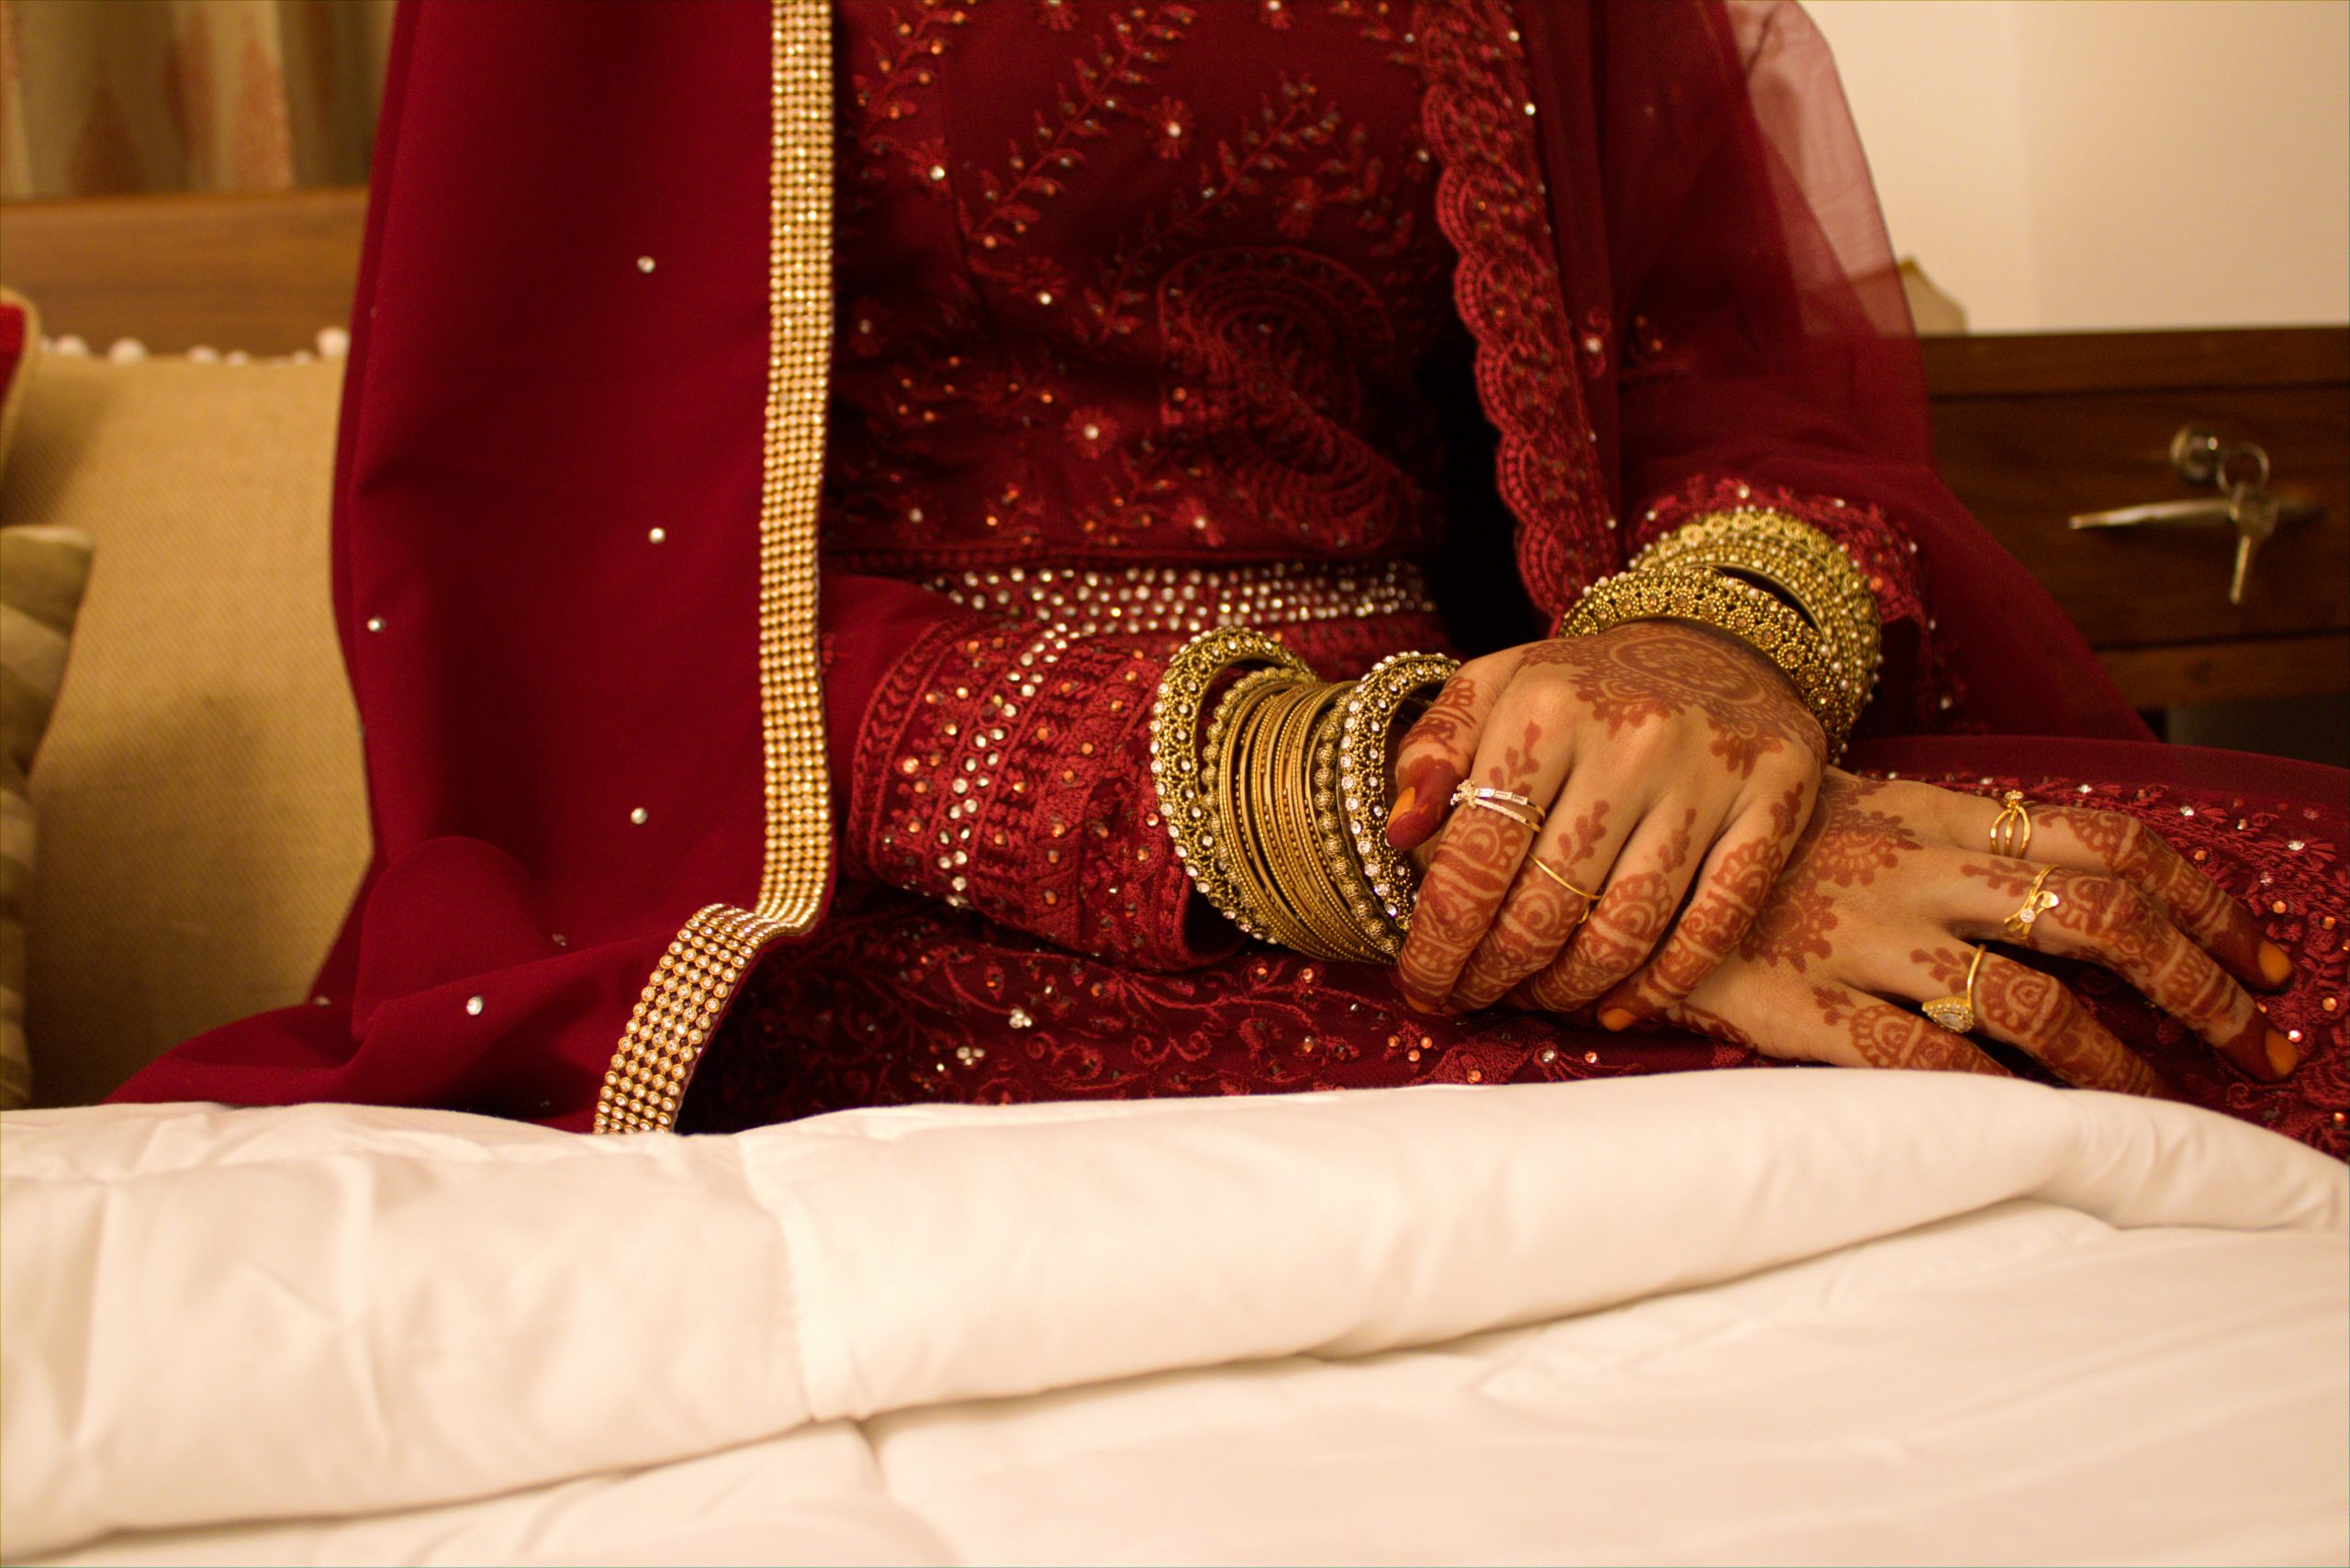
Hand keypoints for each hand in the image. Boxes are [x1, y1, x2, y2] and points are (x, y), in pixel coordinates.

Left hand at [1387, 620, 1826, 1016]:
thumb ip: (1433, 750)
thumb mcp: (1492, 686)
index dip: (1439, 943)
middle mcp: (1632, 735)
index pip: (1476, 861)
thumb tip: (1401, 833)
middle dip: (1496, 975)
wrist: (1713, 640)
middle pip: (1546, 906)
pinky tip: (1617, 1006)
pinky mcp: (1777, 798)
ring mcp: (1711, 770)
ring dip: (1570, 989)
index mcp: (1545, 707)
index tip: (1423, 986)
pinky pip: (1714, 923)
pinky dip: (1662, 983)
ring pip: (1626, 928)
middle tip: (1476, 998)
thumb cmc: (1583, 685)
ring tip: (1538, 1001)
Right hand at [1594, 770, 2298, 1090]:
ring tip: (2168, 1104)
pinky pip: (1928, 1060)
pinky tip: (2046, 1128)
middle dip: (2201, 984)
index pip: (2106, 839)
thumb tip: (2064, 883)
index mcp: (1935, 813)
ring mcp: (1863, 938)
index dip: (2202, 896)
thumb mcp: (1850, 805)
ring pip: (2033, 1001)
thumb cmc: (1739, 840)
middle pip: (2100, 915)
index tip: (2258, 949)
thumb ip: (1946, 842)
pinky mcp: (1805, 1006)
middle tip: (2259, 1039)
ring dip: (2123, 1061)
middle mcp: (1915, 869)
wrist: (1602, 847)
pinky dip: (2004, 1098)